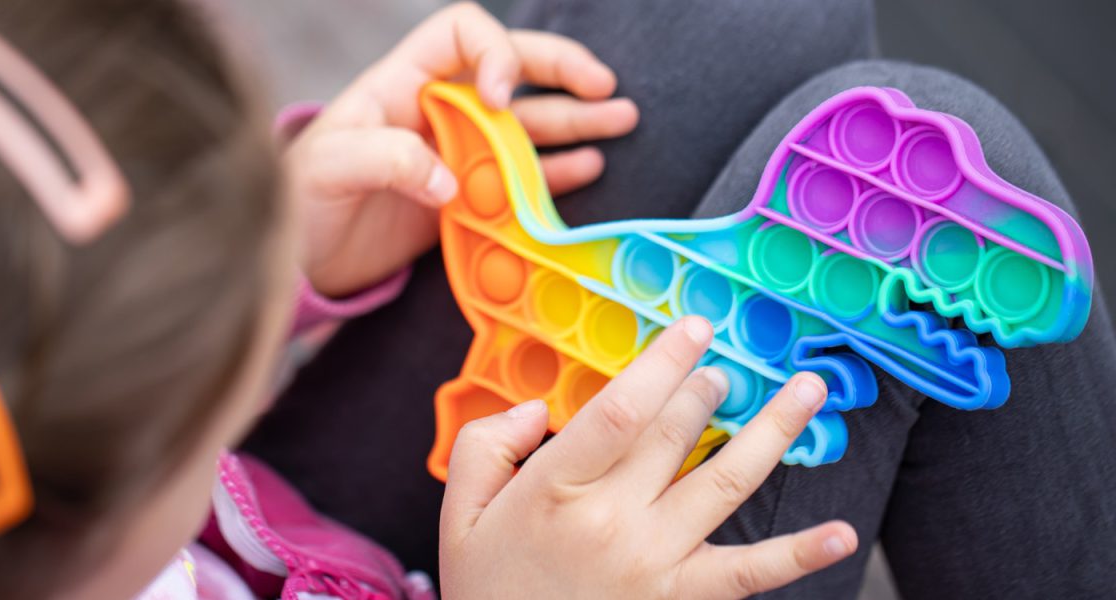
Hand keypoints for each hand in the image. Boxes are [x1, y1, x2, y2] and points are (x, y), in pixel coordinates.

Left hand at [285, 2, 638, 296]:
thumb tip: (450, 179)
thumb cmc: (299, 201)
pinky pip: (520, 177)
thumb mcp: (328, 170)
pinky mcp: (465, 199)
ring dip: (574, 120)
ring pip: (526, 124)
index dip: (495, 52)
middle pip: (509, 70)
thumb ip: (386, 160)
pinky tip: (588, 166)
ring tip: (620, 120)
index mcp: (401, 84)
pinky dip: (556, 172)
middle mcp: (436, 111)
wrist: (298, 260)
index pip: (461, 33)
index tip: (506, 98)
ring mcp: (455, 154)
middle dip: (559, 71)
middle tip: (602, 85)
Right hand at [440, 317, 857, 598]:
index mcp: (555, 488)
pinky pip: (748, 574)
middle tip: (723, 369)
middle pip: (677, 434)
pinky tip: (842, 534)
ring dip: (774, 432)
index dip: (665, 361)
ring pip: (727, 483)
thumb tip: (536, 410)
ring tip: (807, 392)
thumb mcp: (458, 514)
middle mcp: (613, 520)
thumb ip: (483, 446)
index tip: (694, 329)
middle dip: (708, 388)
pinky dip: (799, 555)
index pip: (623, 407)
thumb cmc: (486, 589)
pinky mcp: (679, 599)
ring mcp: (654, 562)